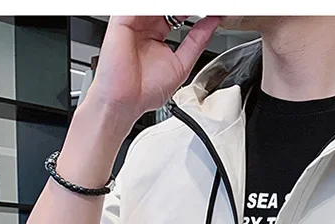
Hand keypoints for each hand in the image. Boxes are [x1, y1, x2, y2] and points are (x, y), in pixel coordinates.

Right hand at [85, 16, 220, 132]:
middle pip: (165, 6)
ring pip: (153, 5)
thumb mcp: (182, 65)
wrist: (126, 102)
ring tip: (188, 9)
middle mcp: (144, 26)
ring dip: (172, 6)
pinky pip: (139, 6)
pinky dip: (153, 7)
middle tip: (203, 7)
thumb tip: (212, 24)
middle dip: (183, 8)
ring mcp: (133, 22)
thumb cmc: (145, 92)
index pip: (176, 14)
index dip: (191, 12)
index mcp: (156, 35)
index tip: (210, 11)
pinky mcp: (121, 21)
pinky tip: (171, 12)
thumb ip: (197, 42)